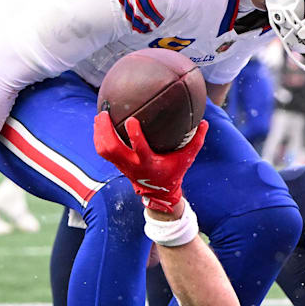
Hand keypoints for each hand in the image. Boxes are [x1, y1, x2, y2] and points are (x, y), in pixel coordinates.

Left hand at [94, 113, 208, 212]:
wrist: (158, 192)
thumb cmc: (174, 171)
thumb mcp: (187, 158)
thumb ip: (196, 141)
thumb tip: (205, 123)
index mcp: (148, 162)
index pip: (139, 149)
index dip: (134, 136)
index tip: (131, 120)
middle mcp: (132, 164)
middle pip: (112, 148)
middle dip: (105, 131)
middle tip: (104, 113)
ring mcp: (122, 165)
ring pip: (104, 150)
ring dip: (99, 133)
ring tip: (100, 116)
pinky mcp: (117, 164)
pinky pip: (102, 151)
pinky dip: (98, 138)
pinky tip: (100, 124)